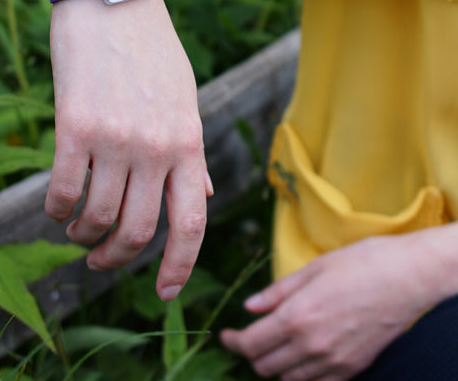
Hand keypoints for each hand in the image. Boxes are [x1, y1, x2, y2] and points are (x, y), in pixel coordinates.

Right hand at [45, 0, 211, 300]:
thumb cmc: (152, 49)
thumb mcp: (186, 98)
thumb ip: (192, 151)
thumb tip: (205, 193)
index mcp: (189, 141)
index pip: (192, 221)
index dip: (181, 266)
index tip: (165, 293)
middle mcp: (156, 147)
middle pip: (140, 231)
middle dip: (118, 259)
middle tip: (101, 260)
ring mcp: (116, 138)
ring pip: (98, 218)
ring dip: (84, 236)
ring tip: (78, 231)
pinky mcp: (75, 125)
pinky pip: (63, 192)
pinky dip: (57, 210)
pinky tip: (57, 206)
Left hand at [221, 234, 435, 379]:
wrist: (406, 278)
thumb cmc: (359, 264)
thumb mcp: (313, 269)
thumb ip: (278, 292)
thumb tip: (250, 307)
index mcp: (297, 317)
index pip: (251, 344)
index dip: (233, 342)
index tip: (227, 335)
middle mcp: (311, 346)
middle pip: (265, 368)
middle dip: (252, 354)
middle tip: (252, 336)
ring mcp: (333, 362)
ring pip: (288, 380)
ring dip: (276, 366)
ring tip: (277, 344)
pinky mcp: (352, 369)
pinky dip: (302, 375)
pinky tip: (303, 355)